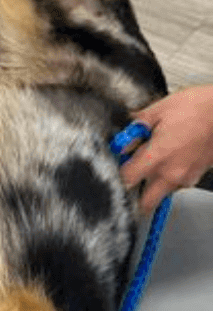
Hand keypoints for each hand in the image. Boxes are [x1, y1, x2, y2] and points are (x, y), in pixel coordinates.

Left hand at [120, 85, 212, 213]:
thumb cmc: (197, 107)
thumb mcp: (157, 110)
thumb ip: (135, 128)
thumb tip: (122, 140)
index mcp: (158, 157)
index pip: (127, 180)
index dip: (116, 175)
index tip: (114, 168)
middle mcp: (172, 173)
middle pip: (145, 202)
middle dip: (134, 195)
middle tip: (129, 177)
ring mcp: (186, 178)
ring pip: (161, 193)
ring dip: (151, 183)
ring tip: (151, 158)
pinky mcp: (196, 176)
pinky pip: (175, 183)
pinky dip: (167, 175)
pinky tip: (169, 156)